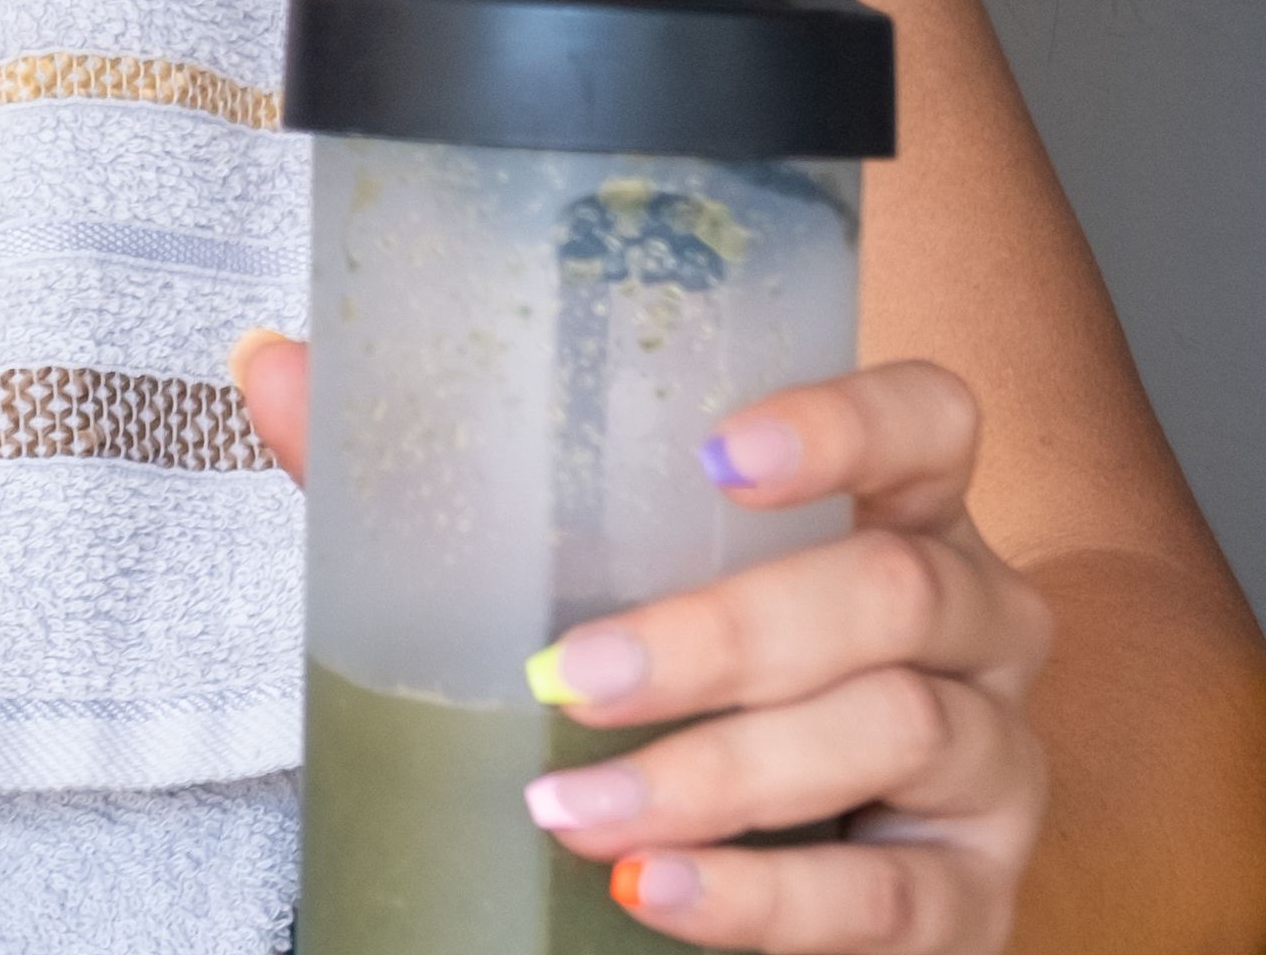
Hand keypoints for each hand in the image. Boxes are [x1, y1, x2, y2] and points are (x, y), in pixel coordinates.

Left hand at [238, 339, 1056, 949]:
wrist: (780, 874)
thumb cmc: (681, 688)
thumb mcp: (576, 584)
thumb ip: (442, 483)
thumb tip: (273, 367)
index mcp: (893, 509)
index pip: (927, 421)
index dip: (845, 420)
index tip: (715, 447)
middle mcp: (971, 619)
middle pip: (894, 588)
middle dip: (723, 633)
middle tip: (572, 677)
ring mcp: (992, 761)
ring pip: (895, 730)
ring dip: (717, 773)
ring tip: (573, 808)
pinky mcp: (976, 897)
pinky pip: (896, 897)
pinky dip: (763, 898)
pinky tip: (659, 892)